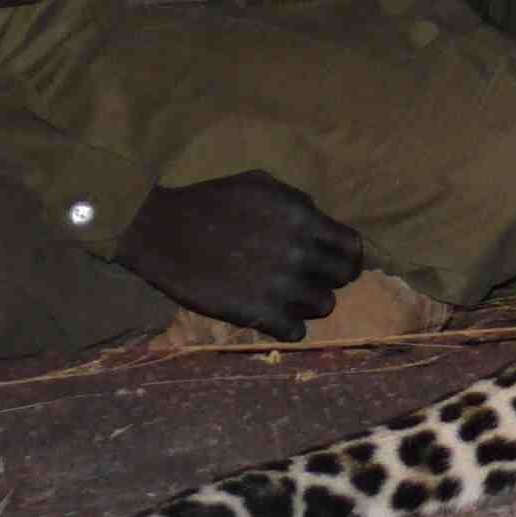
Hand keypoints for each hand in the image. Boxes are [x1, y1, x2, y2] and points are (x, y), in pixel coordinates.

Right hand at [110, 171, 365, 338]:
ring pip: (324, 307)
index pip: (353, 247)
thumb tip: (320, 221)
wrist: (162, 231)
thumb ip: (299, 204)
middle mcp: (300, 254)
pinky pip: (295, 332)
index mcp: (305, 220)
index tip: (336, 263)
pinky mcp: (256, 314)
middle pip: (342, 279)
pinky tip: (273, 317)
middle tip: (310, 279)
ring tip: (288, 297)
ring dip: (308, 303)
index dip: (348, 256)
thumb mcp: (262, 184)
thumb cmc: (211, 202)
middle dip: (328, 278)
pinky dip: (288, 327)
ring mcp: (280, 286)